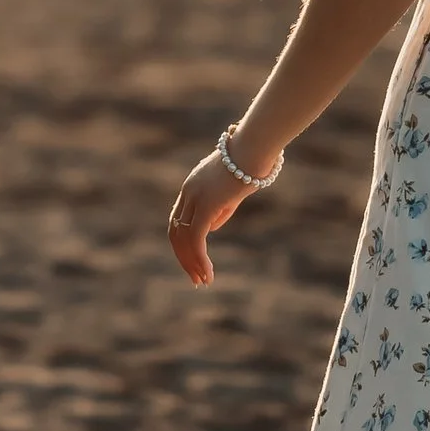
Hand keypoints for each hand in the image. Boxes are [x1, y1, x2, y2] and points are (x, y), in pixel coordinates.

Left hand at [169, 150, 260, 286]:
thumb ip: (219, 210)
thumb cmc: (249, 165)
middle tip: (194, 278)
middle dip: (183, 257)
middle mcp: (188, 193)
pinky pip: (196, 238)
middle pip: (175, 231)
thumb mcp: (232, 191)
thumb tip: (211, 229)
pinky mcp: (205, 205)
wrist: (254, 149)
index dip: (183, 243)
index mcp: (191, 187)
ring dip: (191, 262)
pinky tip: (208, 272)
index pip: (178, 220)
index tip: (193, 261)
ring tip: (202, 281)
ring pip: (183, 238)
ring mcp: (195, 198)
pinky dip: (199, 258)